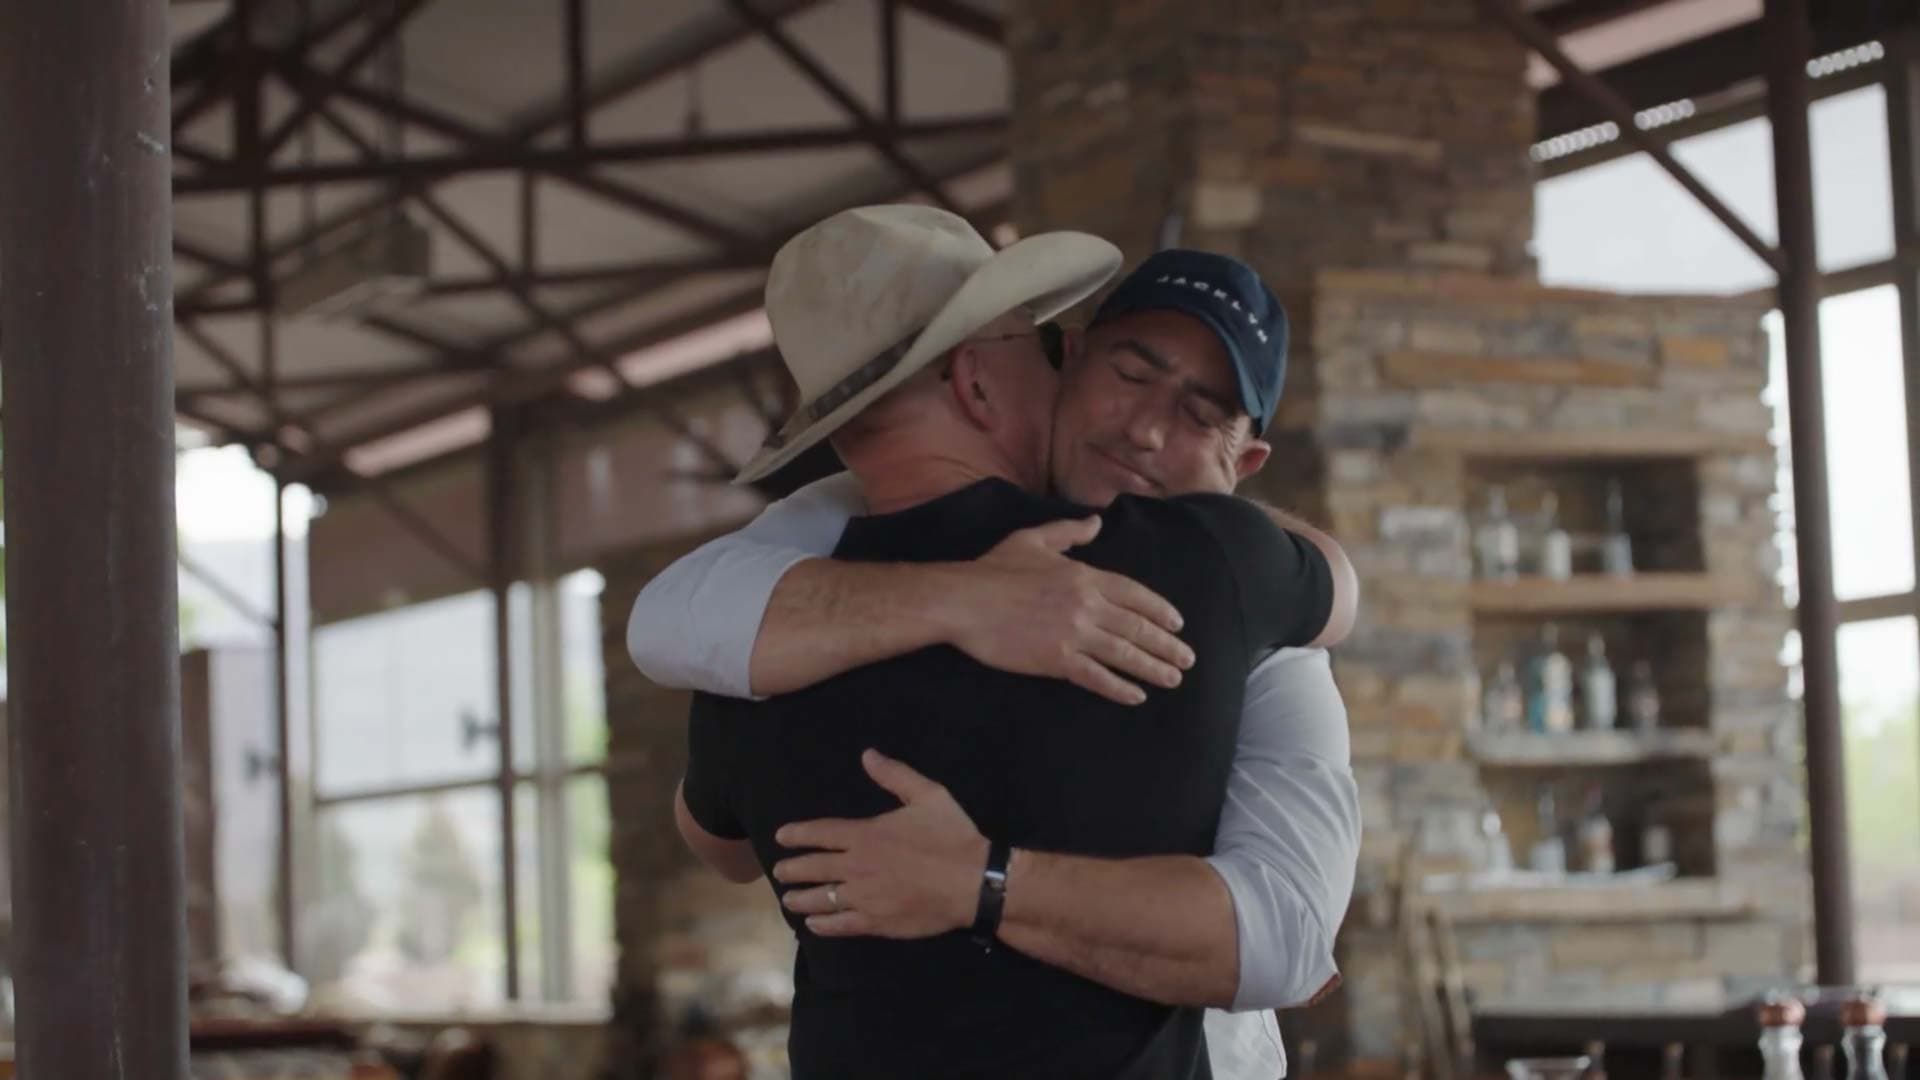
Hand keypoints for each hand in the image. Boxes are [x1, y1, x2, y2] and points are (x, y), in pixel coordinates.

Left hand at [772, 749, 988, 938]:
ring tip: (788, 899)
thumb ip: (895, 775)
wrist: (974, 883)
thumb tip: (868, 755)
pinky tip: (813, 924)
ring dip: (800, 899)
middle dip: (791, 869)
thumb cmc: (951, 837)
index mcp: (866, 835)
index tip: (781, 836)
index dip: (797, 834)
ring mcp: (864, 897)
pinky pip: (840, 925)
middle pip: (813, 868)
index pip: (820, 833)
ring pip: (821, 899)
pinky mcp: (876, 922)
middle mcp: (857, 866)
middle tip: (779, 871)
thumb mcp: (928, 795)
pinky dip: (823, 924)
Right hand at [937, 517, 1192, 704]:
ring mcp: (1073, 633)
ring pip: (1124, 653)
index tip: (1177, 624)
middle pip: (1137, 626)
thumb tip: (1096, 522)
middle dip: (1166, 645)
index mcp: (1083, 575)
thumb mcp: (1033, 539)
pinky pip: (1097, 676)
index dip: (1159, 610)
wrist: (963, 601)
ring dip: (1153, 668)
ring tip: (1173, 679)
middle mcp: (1086, 604)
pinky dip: (1119, 688)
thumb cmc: (993, 569)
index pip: (1134, 594)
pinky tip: (1136, 696)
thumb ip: (1069, 532)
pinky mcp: (1056, 660)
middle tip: (1187, 659)